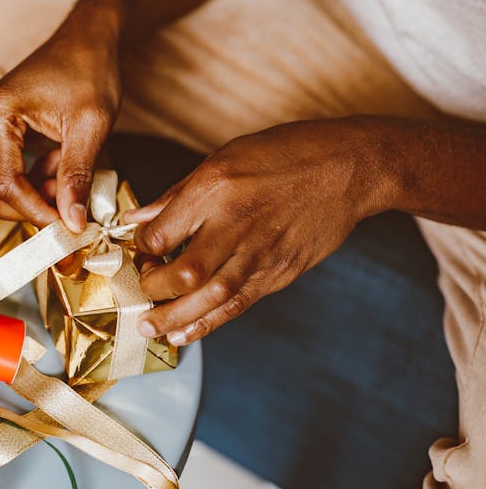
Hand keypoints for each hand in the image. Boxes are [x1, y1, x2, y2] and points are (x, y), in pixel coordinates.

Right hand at [0, 22, 120, 231]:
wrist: (87, 41)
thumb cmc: (89, 70)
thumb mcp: (90, 125)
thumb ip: (77, 175)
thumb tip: (72, 223)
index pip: (3, 186)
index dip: (36, 212)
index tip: (69, 224)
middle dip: (26, 210)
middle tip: (65, 206)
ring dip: (31, 198)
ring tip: (66, 178)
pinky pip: (4, 179)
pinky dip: (32, 185)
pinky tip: (59, 168)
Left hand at [125, 118, 390, 344]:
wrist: (350, 169)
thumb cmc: (286, 154)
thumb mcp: (224, 158)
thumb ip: (178, 195)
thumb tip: (137, 220)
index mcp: (216, 188)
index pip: (163, 232)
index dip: (142, 249)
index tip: (140, 252)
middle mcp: (237, 223)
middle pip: (185, 272)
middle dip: (153, 289)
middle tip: (141, 291)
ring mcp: (261, 252)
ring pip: (211, 297)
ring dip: (175, 317)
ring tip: (149, 328)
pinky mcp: (279, 273)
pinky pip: (238, 305)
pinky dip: (208, 323)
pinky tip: (183, 334)